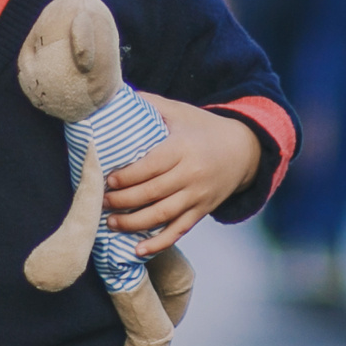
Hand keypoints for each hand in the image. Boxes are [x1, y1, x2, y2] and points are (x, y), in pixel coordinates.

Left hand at [105, 93, 261, 256]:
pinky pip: (179, 231)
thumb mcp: (180, 112)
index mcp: (183, 148)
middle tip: (101, 201)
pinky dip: (158, 243)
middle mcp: (191, 174)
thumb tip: (114, 95)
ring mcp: (198, 195)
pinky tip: (138, 250)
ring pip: (162, 215)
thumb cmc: (203, 128)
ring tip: (111, 223)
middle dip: (123, 200)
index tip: (107, 180)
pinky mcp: (202, 211)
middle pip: (152, 193)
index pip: (151, 166)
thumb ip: (150, 105)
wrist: (243, 150)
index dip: (127, 176)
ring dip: (133, 223)